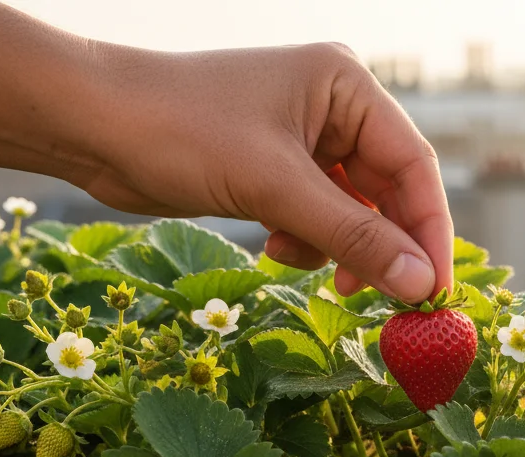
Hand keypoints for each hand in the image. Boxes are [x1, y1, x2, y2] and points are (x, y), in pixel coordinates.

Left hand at [80, 43, 452, 302]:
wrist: (88, 124)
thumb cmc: (180, 132)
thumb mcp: (275, 188)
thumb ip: (354, 238)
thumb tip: (420, 286)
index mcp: (347, 86)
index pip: (414, 166)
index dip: (430, 232)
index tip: (436, 292)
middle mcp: (334, 107)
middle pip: (388, 193)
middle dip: (381, 247)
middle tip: (386, 303)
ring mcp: (305, 138)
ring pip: (354, 212)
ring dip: (337, 247)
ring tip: (301, 261)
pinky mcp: (276, 168)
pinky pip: (318, 216)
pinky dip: (305, 241)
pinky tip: (273, 246)